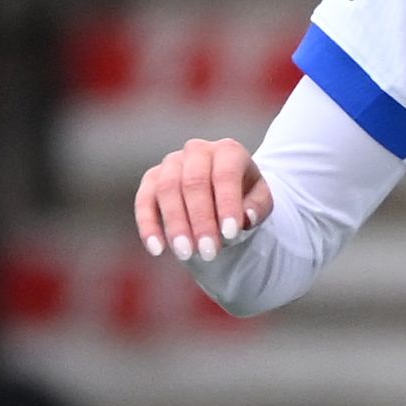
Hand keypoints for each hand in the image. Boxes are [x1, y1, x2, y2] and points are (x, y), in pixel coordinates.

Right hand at [134, 137, 270, 260]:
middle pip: (193, 183)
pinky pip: (144, 200)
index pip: (225, 175)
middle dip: (201, 220)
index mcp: (228, 151)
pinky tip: (157, 249)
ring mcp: (171, 163)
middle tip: (208, 252)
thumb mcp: (261, 201)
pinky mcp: (151, 179)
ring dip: (176, 225)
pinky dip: (148, 225)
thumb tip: (245, 219)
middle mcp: (197, 150)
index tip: (230, 234)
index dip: (226, 205)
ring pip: (167, 190)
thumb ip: (257, 208)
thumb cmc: (245, 196)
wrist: (223, 191)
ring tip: (186, 254)